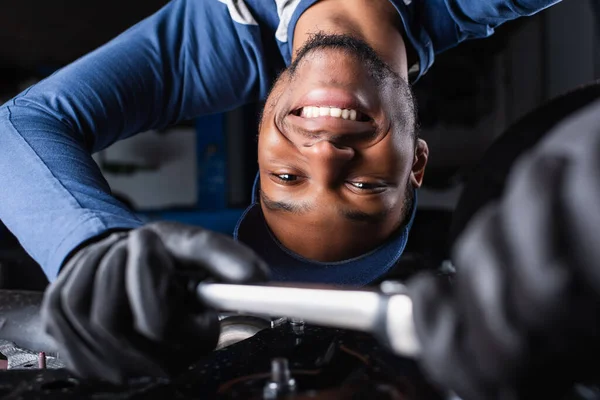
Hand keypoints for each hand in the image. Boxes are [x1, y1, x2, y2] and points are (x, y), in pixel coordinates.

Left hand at [40, 222, 268, 383]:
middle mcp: (150, 366)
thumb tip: (256, 277)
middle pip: (111, 317)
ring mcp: (106, 366)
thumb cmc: (166, 261)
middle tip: (135, 246)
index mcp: (190, 344)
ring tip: (118, 257)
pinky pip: (59, 309)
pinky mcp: (72, 353)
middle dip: (120, 266)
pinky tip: (95, 270)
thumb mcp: (195, 247)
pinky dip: (74, 275)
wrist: (129, 270)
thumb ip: (224, 257)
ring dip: (97, 266)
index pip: (158, 322)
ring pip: (83, 310)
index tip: (148, 239)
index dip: (149, 274)